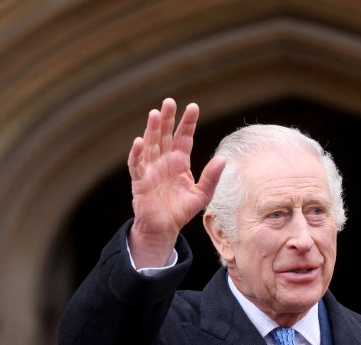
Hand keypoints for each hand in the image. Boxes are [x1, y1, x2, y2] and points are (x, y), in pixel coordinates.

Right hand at [127, 99, 226, 266]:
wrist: (164, 227)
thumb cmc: (181, 210)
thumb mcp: (201, 195)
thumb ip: (211, 178)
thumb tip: (223, 159)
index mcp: (179, 161)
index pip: (184, 137)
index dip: (188, 123)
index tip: (193, 107)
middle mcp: (164, 160)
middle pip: (165, 135)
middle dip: (167, 119)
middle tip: (169, 102)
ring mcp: (151, 169)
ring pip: (150, 145)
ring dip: (151, 130)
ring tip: (155, 114)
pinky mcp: (140, 181)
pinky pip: (136, 165)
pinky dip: (136, 154)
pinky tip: (139, 142)